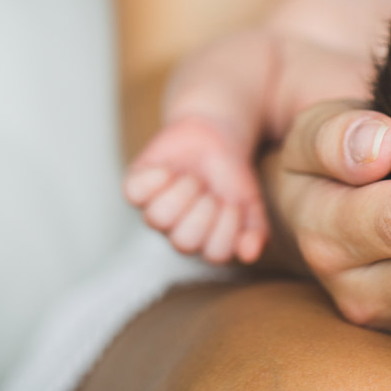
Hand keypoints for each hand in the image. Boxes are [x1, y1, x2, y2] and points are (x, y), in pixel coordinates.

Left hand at [125, 114, 267, 263]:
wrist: (216, 135)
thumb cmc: (231, 176)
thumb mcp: (251, 202)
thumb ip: (256, 229)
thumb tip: (251, 255)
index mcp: (206, 241)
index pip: (216, 253)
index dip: (228, 227)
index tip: (234, 203)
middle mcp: (177, 231)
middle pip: (184, 242)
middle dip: (205, 211)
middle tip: (211, 191)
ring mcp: (154, 211)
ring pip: (157, 219)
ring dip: (182, 193)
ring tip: (192, 178)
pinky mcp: (135, 187)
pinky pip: (134, 192)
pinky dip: (155, 178)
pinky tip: (169, 170)